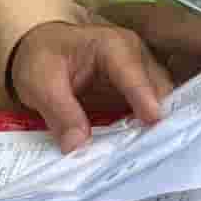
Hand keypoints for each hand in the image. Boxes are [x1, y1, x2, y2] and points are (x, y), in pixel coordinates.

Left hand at [9, 18, 175, 152]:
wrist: (39, 50)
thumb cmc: (41, 58)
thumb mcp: (40, 84)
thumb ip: (61, 113)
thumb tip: (77, 146)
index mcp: (112, 46)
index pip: (133, 73)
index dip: (144, 98)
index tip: (153, 121)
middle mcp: (135, 55)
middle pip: (158, 87)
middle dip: (157, 117)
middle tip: (149, 150)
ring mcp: (141, 72)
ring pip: (161, 100)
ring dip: (154, 125)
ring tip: (146, 154)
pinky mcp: (138, 90)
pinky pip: (150, 109)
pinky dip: (146, 128)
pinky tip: (139, 148)